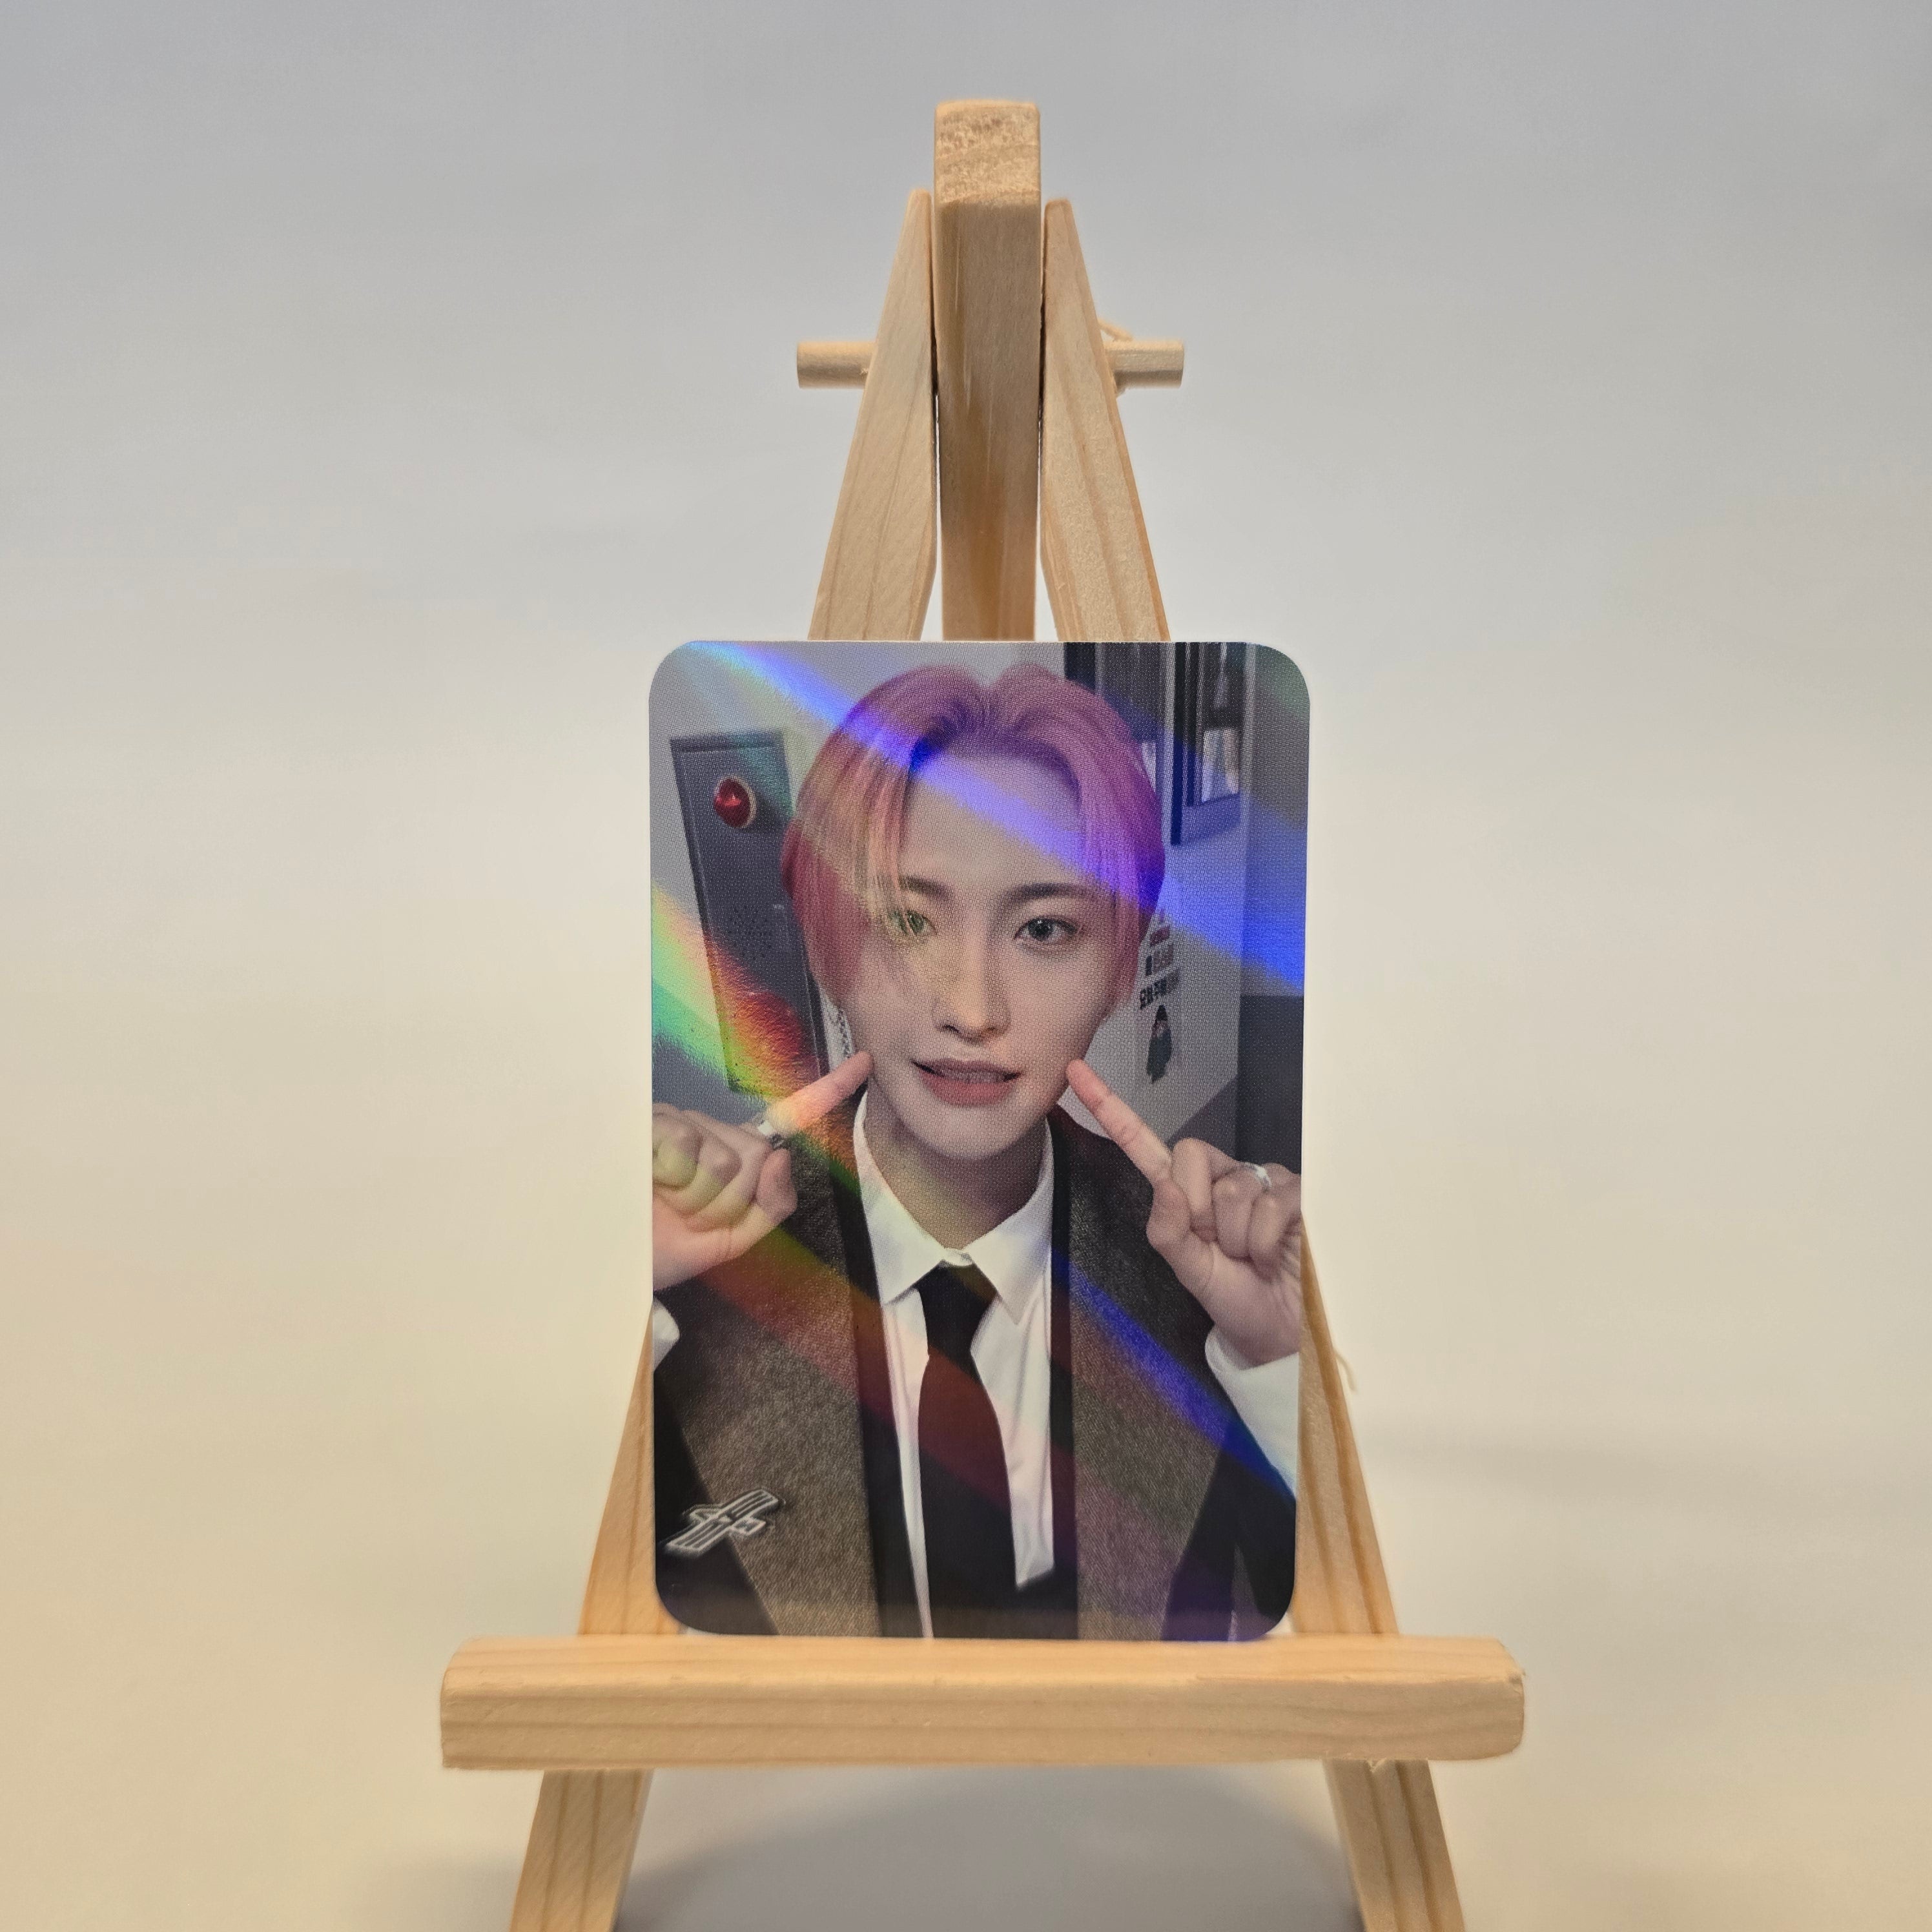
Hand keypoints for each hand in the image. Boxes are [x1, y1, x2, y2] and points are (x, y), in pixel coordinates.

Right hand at [652, 1051, 871, 1291]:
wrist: (611, 1264)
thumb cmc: (666, 1247)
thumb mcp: (733, 1239)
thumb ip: (771, 1205)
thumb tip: (781, 1155)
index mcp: (733, 1153)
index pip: (786, 1120)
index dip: (827, 1091)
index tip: (866, 1063)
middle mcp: (709, 1129)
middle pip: (755, 1153)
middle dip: (730, 1200)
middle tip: (692, 1215)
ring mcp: (679, 1123)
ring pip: (726, 1157)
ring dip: (700, 1198)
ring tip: (667, 1204)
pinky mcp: (650, 1125)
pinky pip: (689, 1148)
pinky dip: (675, 1181)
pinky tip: (648, 1185)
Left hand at [1065, 1059, 1301, 1363]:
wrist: (1280, 1329)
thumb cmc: (1234, 1296)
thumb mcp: (1189, 1271)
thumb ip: (1168, 1233)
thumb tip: (1168, 1186)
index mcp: (1185, 1190)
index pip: (1143, 1144)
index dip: (1111, 1109)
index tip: (1075, 1072)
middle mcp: (1221, 1175)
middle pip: (1190, 1155)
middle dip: (1199, 1211)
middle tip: (1220, 1247)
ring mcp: (1261, 1179)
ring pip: (1230, 1189)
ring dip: (1236, 1238)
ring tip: (1251, 1257)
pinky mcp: (1296, 1192)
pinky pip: (1266, 1206)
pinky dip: (1261, 1244)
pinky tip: (1273, 1257)